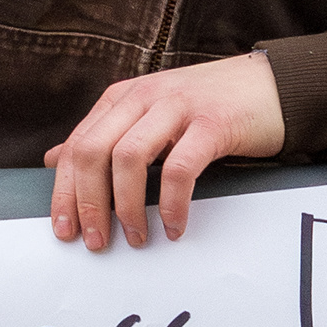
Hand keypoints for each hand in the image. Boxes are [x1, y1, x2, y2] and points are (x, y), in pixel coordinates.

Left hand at [43, 55, 282, 249]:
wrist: (271, 86)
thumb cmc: (209, 107)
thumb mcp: (148, 116)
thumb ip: (105, 136)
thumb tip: (55, 161)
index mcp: (123, 99)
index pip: (78, 145)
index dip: (64, 191)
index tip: (64, 230)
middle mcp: (144, 97)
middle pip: (94, 151)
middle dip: (88, 203)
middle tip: (95, 240)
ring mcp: (177, 107)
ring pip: (129, 158)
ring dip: (126, 206)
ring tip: (135, 237)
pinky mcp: (212, 122)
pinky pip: (180, 168)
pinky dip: (172, 203)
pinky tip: (173, 225)